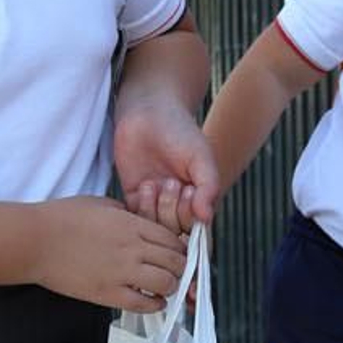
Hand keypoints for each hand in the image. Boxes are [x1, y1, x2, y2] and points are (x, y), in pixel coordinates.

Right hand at [25, 197, 187, 311]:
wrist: (35, 240)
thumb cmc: (60, 218)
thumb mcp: (100, 204)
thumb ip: (125, 213)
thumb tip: (138, 222)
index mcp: (132, 224)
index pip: (173, 239)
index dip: (179, 248)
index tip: (176, 253)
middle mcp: (133, 248)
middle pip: (176, 261)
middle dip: (180, 268)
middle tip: (174, 271)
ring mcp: (121, 272)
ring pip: (166, 283)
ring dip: (170, 286)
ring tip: (163, 287)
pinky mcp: (108, 293)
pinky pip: (143, 304)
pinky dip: (154, 305)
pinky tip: (153, 302)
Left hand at [114, 103, 220, 233]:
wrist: (148, 111)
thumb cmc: (180, 131)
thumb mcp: (201, 158)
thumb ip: (209, 188)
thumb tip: (206, 219)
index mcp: (199, 197)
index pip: (197, 227)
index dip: (191, 216)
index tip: (190, 191)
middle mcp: (177, 203)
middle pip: (175, 230)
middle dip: (173, 210)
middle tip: (172, 183)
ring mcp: (155, 201)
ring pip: (155, 227)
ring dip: (156, 209)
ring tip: (156, 183)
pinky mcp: (133, 196)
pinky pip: (135, 218)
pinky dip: (140, 207)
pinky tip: (146, 184)